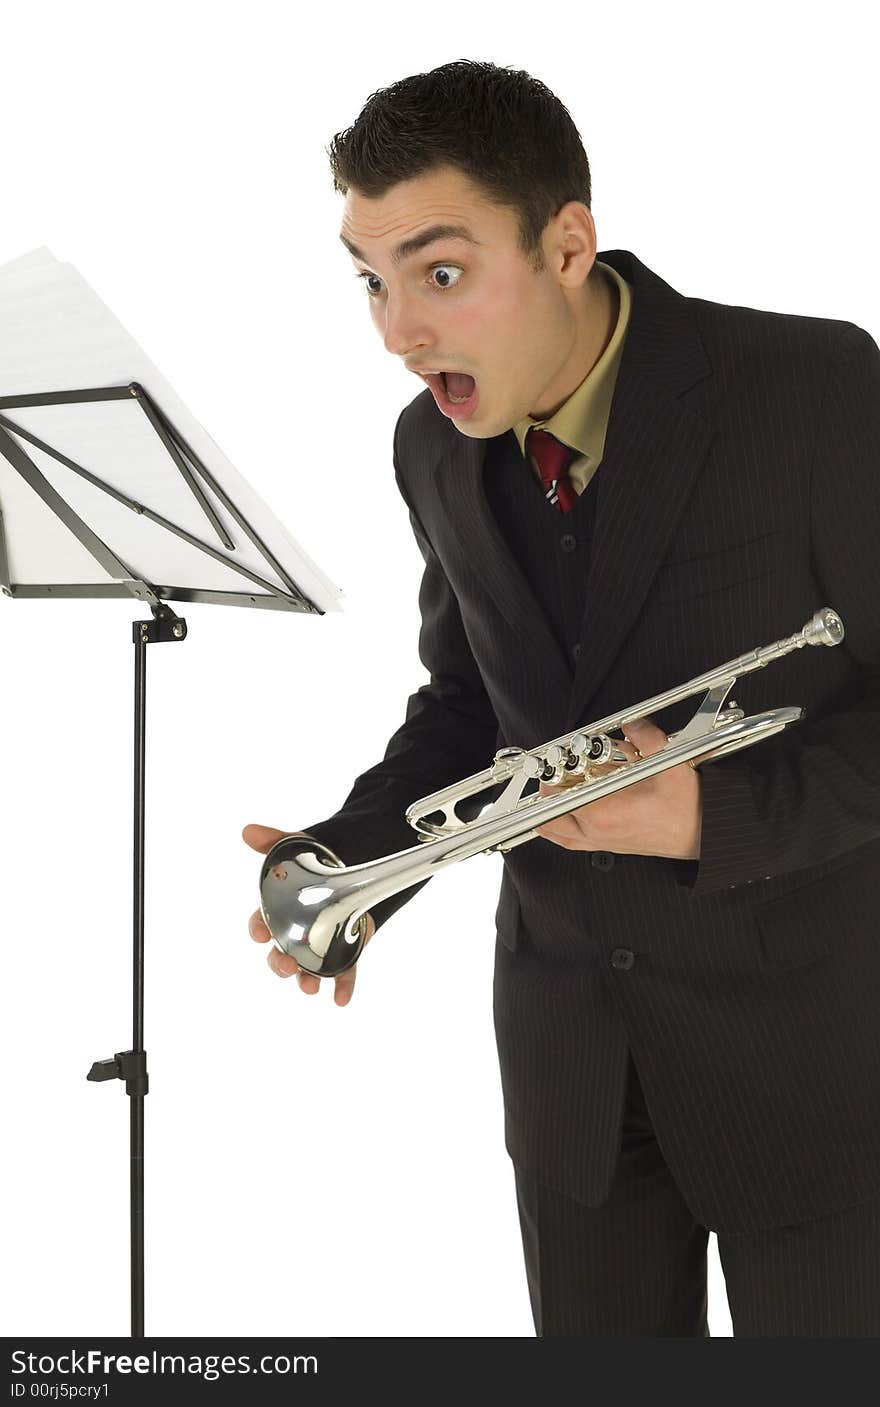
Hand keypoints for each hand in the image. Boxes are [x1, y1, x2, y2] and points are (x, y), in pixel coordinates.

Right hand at [242, 823, 375, 1005]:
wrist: (353, 863)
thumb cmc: (315, 860)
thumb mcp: (295, 846)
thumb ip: (272, 841)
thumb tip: (248, 831)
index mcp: (278, 909)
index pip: (261, 922)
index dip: (257, 929)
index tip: (259, 933)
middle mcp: (294, 931)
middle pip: (280, 953)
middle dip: (278, 963)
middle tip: (285, 966)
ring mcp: (318, 942)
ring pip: (307, 967)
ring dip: (305, 980)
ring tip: (309, 987)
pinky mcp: (343, 948)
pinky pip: (342, 971)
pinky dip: (342, 986)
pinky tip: (340, 999)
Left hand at [534, 716, 701, 860]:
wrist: (704, 835)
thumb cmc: (688, 808)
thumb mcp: (669, 764)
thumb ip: (647, 738)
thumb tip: (632, 724)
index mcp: (604, 812)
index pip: (560, 795)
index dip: (552, 777)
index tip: (554, 762)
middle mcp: (598, 831)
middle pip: (550, 815)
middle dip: (547, 792)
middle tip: (552, 773)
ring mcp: (602, 842)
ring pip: (558, 833)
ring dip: (548, 813)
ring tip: (548, 794)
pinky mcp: (611, 847)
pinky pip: (572, 844)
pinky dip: (559, 832)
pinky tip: (560, 820)